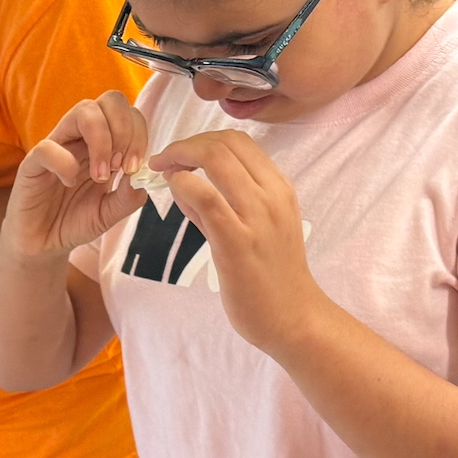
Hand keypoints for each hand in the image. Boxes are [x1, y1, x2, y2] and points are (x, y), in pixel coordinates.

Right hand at [6, 91, 152, 258]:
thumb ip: (128, 197)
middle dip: (125, 130)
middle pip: (111, 100)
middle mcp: (81, 137)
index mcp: (103, 144)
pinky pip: (49, 147)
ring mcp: (58, 145)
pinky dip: (66, 164)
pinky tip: (68, 182)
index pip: (128, 114)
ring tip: (101, 176)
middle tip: (121, 167)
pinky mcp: (32, 162)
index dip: (139, 135)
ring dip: (102, 141)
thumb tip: (141, 176)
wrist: (42, 244)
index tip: (134, 169)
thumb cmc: (74, 222)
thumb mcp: (110, 213)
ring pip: (84, 111)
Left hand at [155, 130, 326, 354]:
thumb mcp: (257, 229)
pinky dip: (183, 186)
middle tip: (163, 162)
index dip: (202, 140)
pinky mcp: (237, 241)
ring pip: (214, 159)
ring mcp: (257, 216)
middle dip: (184, 145)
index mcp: (279, 188)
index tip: (180, 157)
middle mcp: (271, 195)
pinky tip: (176, 195)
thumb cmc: (272, 276)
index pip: (238, 141)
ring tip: (164, 174)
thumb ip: (221, 204)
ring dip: (179, 158)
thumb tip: (185, 182)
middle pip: (224, 143)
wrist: (294, 317)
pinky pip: (205, 197)